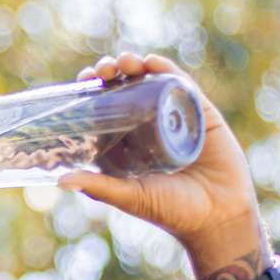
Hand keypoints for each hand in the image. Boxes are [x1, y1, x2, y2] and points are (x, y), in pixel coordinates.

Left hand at [57, 53, 261, 249]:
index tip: (83, 82)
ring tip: (124, 63)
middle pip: (123, 89)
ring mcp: (173, 116)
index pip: (103, 109)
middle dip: (110, 74)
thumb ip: (99, 187)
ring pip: (149, 81)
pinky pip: (180, 84)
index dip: (92, 92)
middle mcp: (146, 127)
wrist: (219, 217)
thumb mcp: (130, 197)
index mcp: (125, 144)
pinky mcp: (199, 112)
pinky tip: (152, 62)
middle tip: (102, 71)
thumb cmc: (172, 212)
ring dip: (133, 65)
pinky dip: (165, 69)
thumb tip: (60, 180)